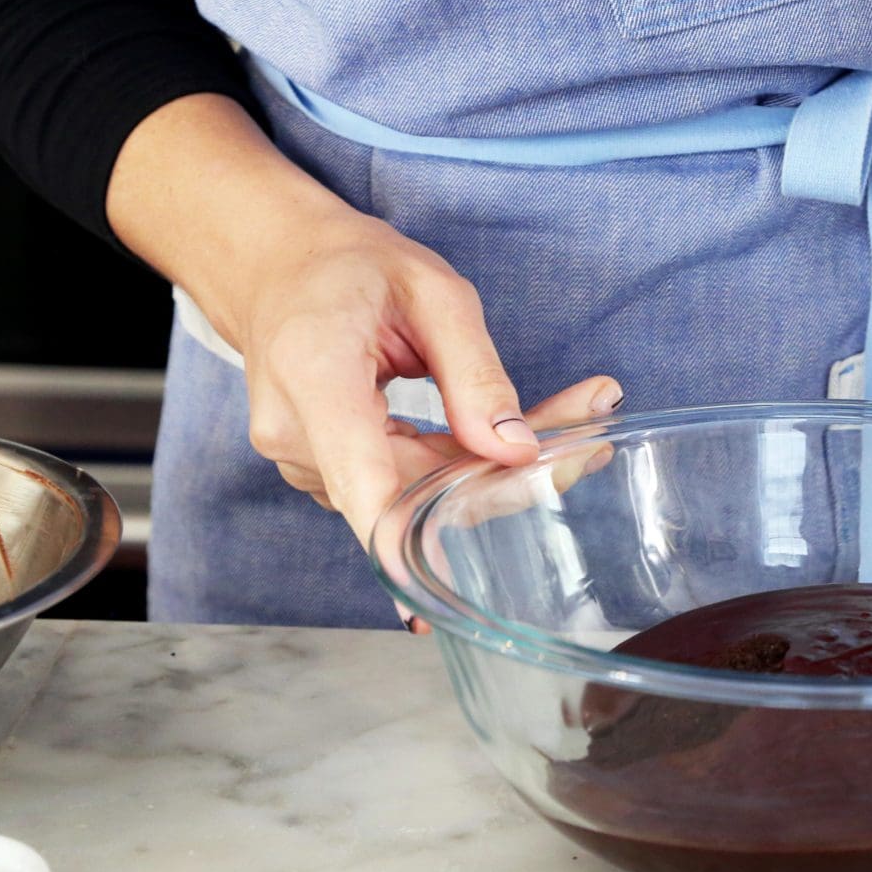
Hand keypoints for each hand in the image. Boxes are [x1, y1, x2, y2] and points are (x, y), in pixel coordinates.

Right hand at [229, 207, 621, 539]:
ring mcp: (305, 464)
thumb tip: (515, 450)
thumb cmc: (349, 266)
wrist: (276, 264)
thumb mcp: (430, 290)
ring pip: (418, 497)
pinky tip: (519, 438)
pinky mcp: (327, 474)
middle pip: (414, 497)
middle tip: (595, 430)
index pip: (362, 483)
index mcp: (315, 378)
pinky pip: (404, 487)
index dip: (403, 549)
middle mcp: (298, 437)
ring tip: (578, 416)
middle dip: (514, 477)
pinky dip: (463, 468)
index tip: (435, 607)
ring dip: (496, 470)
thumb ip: (475, 373)